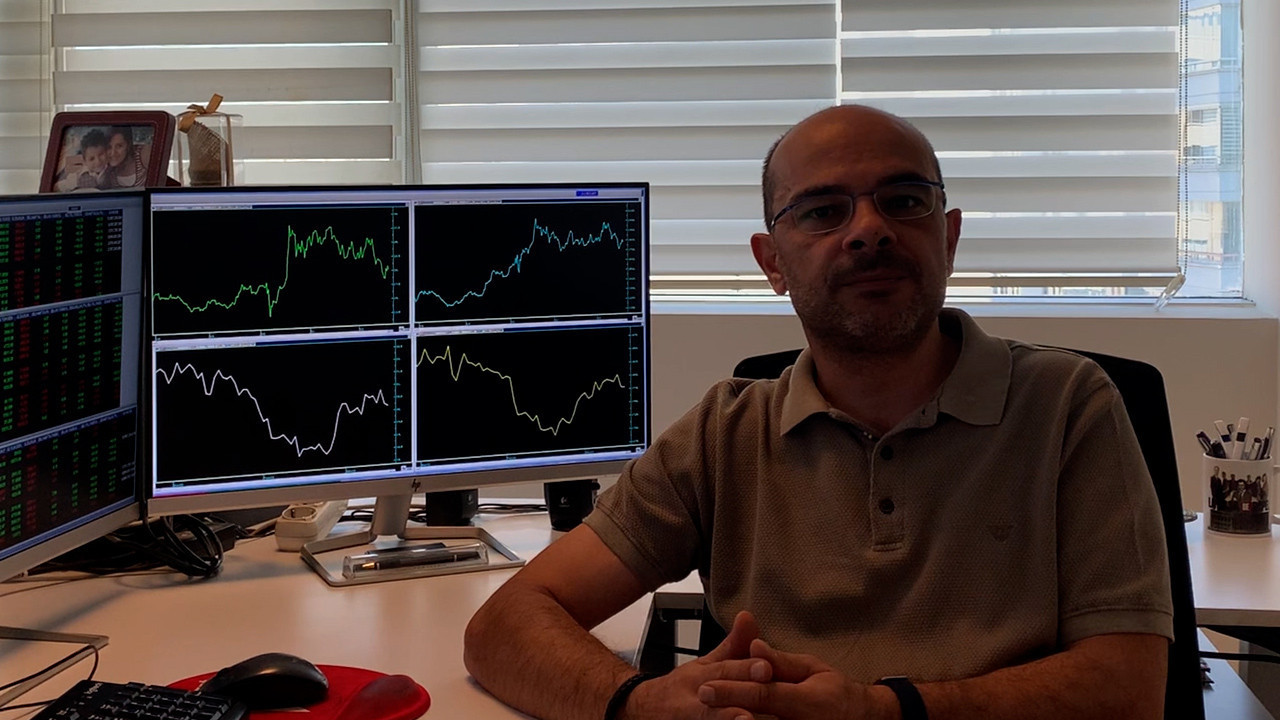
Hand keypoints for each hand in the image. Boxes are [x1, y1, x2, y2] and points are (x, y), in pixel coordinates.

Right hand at [622, 610, 773, 719]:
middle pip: (718, 694)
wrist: (642, 709)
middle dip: (740, 694)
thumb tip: (749, 616)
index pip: (726, 669)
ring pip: (708, 717)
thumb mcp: (704, 664)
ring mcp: (689, 718)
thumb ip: (732, 646)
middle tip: (764, 693)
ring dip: (726, 718)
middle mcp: (695, 697)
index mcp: (702, 675)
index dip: (745, 669)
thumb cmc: (681, 688)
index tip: (766, 667)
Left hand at [696, 640, 873, 719]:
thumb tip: (755, 649)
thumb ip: (781, 661)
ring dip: (733, 719)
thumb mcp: (814, 669)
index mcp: (805, 702)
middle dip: (725, 708)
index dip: (732, 692)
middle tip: (699, 700)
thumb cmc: (837, 693)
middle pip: (754, 716)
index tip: (705, 688)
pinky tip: (733, 717)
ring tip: (708, 713)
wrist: (860, 719)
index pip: (762, 695)